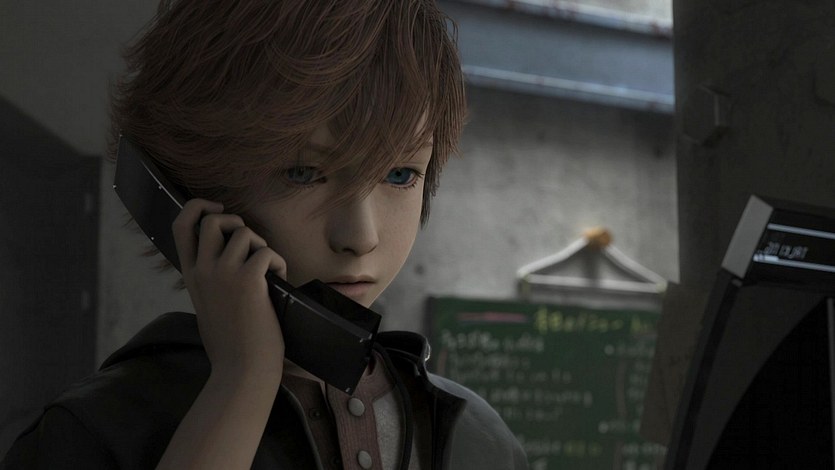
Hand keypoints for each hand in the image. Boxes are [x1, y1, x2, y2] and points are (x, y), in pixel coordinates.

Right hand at [172, 199, 285, 379]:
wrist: (241, 370)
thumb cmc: (231, 342)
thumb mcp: (208, 304)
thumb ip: (210, 278)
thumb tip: (228, 252)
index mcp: (190, 275)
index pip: (181, 224)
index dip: (198, 207)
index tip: (216, 209)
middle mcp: (202, 270)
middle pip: (212, 219)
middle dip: (235, 222)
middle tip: (249, 244)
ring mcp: (224, 274)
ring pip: (244, 232)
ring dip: (262, 246)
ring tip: (267, 270)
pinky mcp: (249, 280)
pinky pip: (267, 252)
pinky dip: (278, 263)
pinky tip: (278, 281)